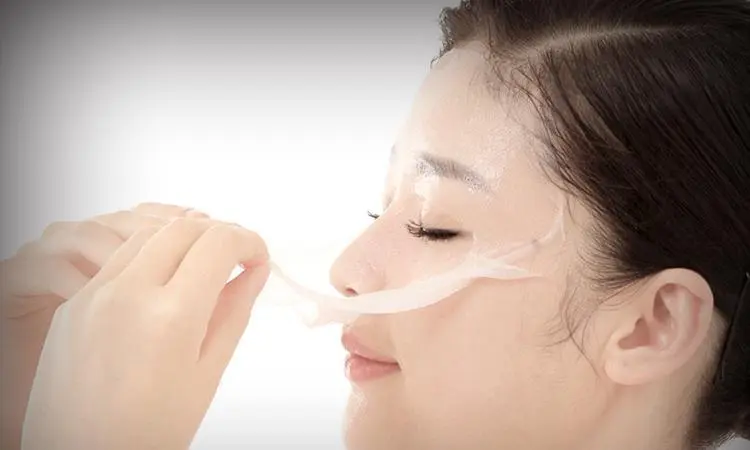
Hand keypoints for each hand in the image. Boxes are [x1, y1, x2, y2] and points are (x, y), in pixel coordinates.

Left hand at [21, 218, 269, 449]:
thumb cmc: (150, 431)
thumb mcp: (207, 374)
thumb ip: (234, 312)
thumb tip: (254, 272)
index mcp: (171, 317)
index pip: (218, 243)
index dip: (248, 241)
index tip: (258, 257)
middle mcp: (128, 295)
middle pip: (184, 228)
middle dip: (219, 233)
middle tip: (236, 258)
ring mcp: (93, 296)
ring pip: (148, 235)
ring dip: (183, 239)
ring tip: (202, 267)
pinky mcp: (74, 304)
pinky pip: (117, 260)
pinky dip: (150, 257)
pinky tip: (164, 282)